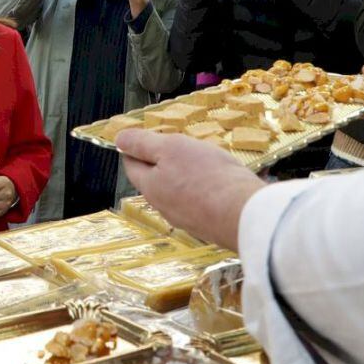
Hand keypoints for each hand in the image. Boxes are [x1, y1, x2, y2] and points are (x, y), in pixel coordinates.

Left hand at [116, 131, 265, 251]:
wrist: (244, 214)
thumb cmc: (207, 177)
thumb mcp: (171, 148)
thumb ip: (143, 143)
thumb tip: (119, 140)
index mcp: (151, 187)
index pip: (132, 166)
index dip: (133, 149)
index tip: (137, 139)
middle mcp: (164, 207)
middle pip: (155, 181)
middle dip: (160, 162)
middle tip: (172, 146)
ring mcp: (187, 219)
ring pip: (178, 192)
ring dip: (184, 176)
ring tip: (199, 161)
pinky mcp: (208, 224)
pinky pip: (199, 202)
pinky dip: (203, 189)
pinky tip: (217, 181)